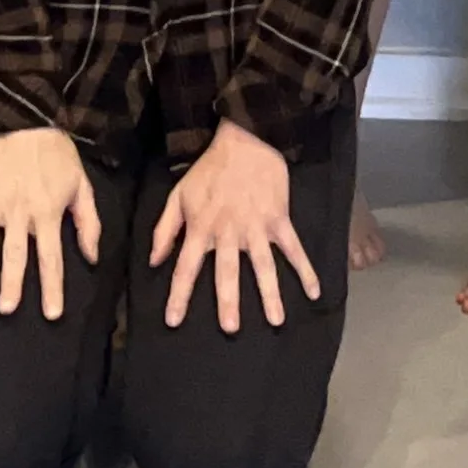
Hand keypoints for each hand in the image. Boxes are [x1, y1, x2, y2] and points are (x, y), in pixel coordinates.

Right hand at [0, 125, 102, 319]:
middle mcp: (18, 211)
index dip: (52, 287)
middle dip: (10, 283)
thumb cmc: (57, 154)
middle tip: (5, 309)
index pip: (51, 258)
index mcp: (47, 212)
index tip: (52, 314)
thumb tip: (91, 258)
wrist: (27, 113)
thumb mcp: (81, 184)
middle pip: (13, 254)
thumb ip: (88, 222)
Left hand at [148, 118, 320, 334]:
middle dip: (228, 300)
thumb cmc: (209, 170)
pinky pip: (293, 248)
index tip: (173, 321)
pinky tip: (313, 292)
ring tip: (276, 320)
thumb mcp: (178, 195)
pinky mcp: (278, 219)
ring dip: (270, 293)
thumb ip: (164, 229)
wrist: (245, 139)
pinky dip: (305, 270)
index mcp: (201, 227)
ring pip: (263, 265)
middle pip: (227, 271)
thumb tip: (153, 261)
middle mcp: (228, 231)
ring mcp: (256, 226)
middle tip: (230, 328)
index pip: (186, 267)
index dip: (179, 295)